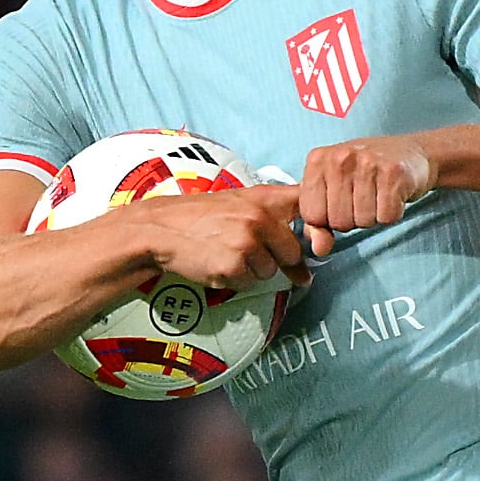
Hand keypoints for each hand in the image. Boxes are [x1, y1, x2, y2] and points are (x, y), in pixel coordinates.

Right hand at [135, 183, 309, 290]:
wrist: (161, 228)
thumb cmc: (202, 217)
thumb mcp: (240, 205)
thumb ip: (276, 225)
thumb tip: (307, 272)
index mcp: (264, 197)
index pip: (308, 207)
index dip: (317, 228)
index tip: (315, 240)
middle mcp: (259, 218)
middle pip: (292, 252)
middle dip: (275, 258)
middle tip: (246, 249)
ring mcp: (247, 243)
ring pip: (269, 271)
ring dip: (251, 270)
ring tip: (225, 252)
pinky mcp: (233, 266)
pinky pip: (248, 283)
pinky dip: (234, 279)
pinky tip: (216, 262)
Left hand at [296, 134, 436, 255]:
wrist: (412, 152)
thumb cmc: (367, 172)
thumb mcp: (333, 191)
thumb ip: (317, 222)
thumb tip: (319, 249)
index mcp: (318, 160)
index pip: (311, 215)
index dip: (328, 219)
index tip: (341, 203)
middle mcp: (340, 158)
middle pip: (339, 222)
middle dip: (353, 219)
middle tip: (363, 198)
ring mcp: (367, 163)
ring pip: (363, 221)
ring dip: (373, 216)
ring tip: (378, 195)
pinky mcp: (393, 173)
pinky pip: (386, 217)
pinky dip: (392, 213)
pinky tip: (392, 195)